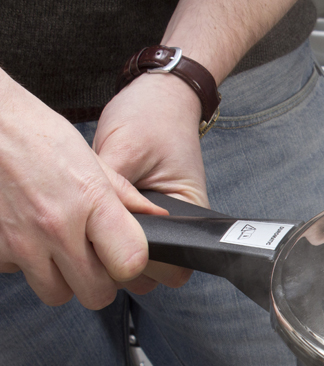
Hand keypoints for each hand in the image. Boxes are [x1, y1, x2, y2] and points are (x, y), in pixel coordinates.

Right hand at [0, 72, 165, 308]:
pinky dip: (25, 263)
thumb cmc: (36, 137)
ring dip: (61, 278)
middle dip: (98, 282)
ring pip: (56, 293)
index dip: (130, 266)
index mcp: (90, 202)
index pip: (130, 265)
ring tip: (58, 248)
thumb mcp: (90, 160)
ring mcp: (21, 242)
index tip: (124, 256)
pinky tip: (27, 236)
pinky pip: (19, 275)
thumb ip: (125, 197)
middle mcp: (56, 227)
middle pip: (96, 294)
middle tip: (92, 259)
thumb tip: (159, 218)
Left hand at [94, 72, 209, 293]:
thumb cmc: (152, 116)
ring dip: (113, 243)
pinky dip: (107, 226)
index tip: (114, 244)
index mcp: (188, 213)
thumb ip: (112, 192)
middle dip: (122, 255)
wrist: (160, 96)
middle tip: (97, 229)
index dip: (142, 262)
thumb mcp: (126, 150)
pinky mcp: (142, 213)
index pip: (174, 263)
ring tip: (96, 214)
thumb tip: (93, 227)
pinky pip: (123, 233)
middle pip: (152, 268)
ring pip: (133, 254)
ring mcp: (159, 220)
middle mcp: (178, 223)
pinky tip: (96, 206)